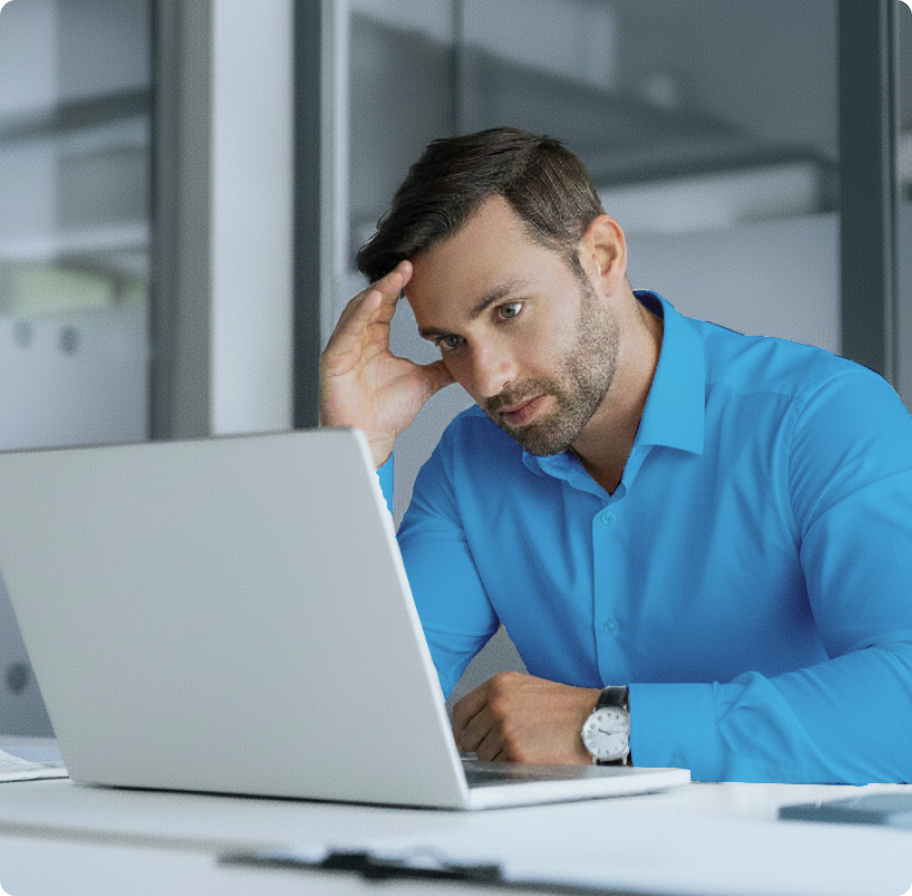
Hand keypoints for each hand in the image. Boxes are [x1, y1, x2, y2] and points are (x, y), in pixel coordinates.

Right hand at [319, 261, 454, 467]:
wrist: (373, 439)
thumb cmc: (387, 413)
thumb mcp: (424, 382)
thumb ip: (442, 367)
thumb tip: (465, 356)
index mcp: (375, 342)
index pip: (386, 307)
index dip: (399, 288)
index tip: (417, 270)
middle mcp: (358, 340)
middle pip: (372, 302)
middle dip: (389, 283)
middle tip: (408, 265)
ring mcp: (344, 348)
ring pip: (358, 311)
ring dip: (376, 292)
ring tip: (394, 277)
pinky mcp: (333, 359)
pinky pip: (346, 331)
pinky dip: (360, 314)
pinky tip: (375, 298)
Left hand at [451, 671, 600, 763]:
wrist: (598, 721)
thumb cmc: (567, 708)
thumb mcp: (527, 690)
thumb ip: (497, 703)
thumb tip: (472, 727)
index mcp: (500, 685)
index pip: (460, 711)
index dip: (460, 729)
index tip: (463, 739)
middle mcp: (499, 704)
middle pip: (468, 736)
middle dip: (481, 746)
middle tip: (504, 747)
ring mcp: (506, 729)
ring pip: (483, 756)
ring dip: (499, 758)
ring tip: (528, 748)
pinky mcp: (517, 753)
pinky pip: (500, 768)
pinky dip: (512, 768)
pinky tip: (532, 756)